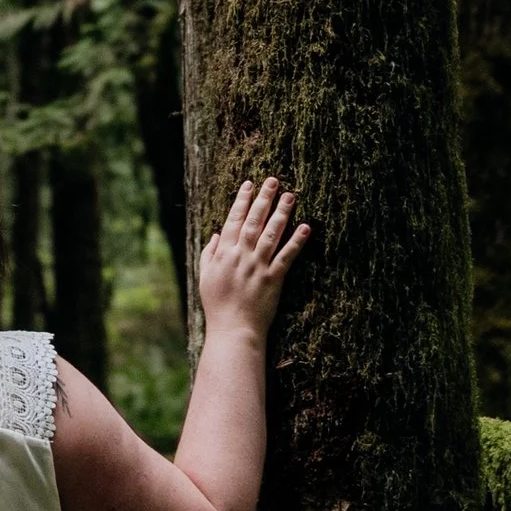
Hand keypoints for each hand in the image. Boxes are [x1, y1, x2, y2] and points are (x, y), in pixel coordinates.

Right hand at [198, 177, 309, 338]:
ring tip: (291, 196)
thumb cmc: (217, 305)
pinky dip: (296, 241)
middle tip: (273, 181)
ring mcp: (258, 266)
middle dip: (264, 199)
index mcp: (224, 253)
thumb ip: (209, 253)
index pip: (233, 220)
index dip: (242, 200)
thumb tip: (217, 234)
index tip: (249, 184)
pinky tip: (305, 227)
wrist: (233, 329)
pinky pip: (287, 256)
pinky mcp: (273, 279)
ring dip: (282, 213)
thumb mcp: (205, 277)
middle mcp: (241, 256)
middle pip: (254, 221)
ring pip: (271, 234)